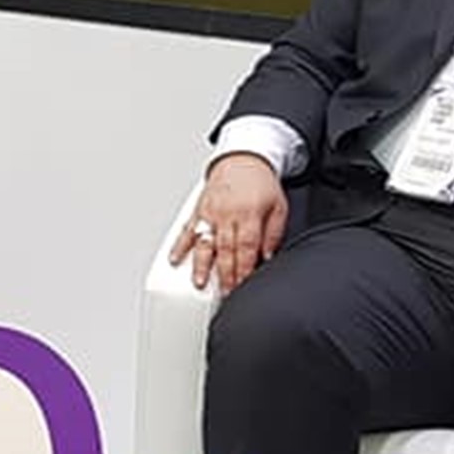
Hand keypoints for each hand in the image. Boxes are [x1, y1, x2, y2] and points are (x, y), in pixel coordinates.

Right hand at [171, 152, 288, 291]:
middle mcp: (227, 214)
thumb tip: (267, 258)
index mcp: (249, 213)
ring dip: (201, 265)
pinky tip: (175, 260)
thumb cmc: (260, 184)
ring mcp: (209, 213)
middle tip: (225, 293)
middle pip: (225, 249)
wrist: (241, 159)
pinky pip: (186, 230)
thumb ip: (273, 234)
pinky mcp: (197, 211)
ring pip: (204, 242)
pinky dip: (179, 246)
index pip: (246, 247)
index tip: (243, 286)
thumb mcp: (278, 207)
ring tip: (199, 283)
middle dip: (225, 275)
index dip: (244, 269)